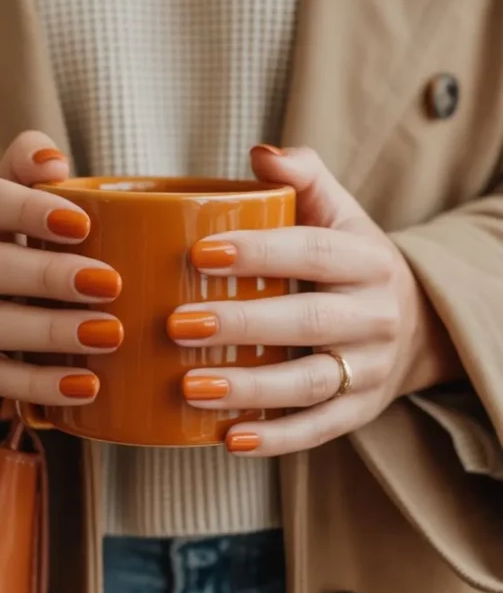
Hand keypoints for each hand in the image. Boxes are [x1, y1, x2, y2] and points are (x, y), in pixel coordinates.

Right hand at [0, 131, 122, 404]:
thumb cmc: (5, 230)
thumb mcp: (13, 188)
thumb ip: (30, 165)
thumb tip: (53, 161)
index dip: (27, 211)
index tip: (82, 223)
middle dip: (49, 277)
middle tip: (110, 284)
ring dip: (51, 332)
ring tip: (108, 335)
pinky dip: (38, 384)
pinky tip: (85, 385)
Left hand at [169, 145, 462, 456]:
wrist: (416, 325)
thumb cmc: (352, 261)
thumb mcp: (339, 213)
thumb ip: (304, 177)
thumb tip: (261, 153)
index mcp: (367, 259)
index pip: (315, 252)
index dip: (260, 252)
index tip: (200, 254)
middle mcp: (375, 315)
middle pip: (308, 320)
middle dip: (242, 323)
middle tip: (177, 324)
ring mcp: (369, 369)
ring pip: (309, 382)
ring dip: (249, 388)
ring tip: (190, 386)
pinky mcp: (358, 411)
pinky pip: (318, 430)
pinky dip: (275, 440)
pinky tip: (227, 439)